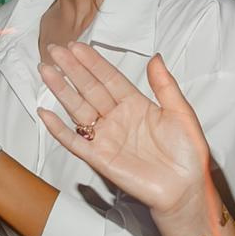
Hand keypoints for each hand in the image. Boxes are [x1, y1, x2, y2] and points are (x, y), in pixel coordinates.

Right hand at [36, 43, 217, 235]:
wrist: (185, 189)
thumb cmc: (188, 154)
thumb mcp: (181, 113)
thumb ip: (165, 86)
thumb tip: (155, 57)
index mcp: (136, 105)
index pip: (109, 78)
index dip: (93, 62)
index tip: (77, 46)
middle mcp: (118, 118)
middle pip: (89, 89)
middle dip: (71, 69)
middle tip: (54, 50)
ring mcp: (107, 138)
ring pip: (78, 109)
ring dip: (62, 90)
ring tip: (46, 70)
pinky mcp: (100, 159)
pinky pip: (75, 142)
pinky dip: (59, 129)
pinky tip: (46, 113)